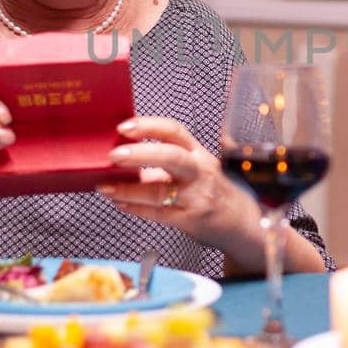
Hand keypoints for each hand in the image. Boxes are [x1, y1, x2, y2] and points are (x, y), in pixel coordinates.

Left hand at [96, 116, 261, 262]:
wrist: (241, 222)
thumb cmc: (213, 192)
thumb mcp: (195, 169)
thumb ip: (165, 163)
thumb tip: (125, 157)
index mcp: (197, 154)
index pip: (174, 131)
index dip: (149, 126)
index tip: (124, 127)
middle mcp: (199, 172)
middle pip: (171, 156)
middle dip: (140, 154)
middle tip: (113, 155)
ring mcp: (196, 197)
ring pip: (160, 190)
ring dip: (127, 189)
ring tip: (106, 187)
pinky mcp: (191, 220)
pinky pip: (158, 214)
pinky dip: (136, 208)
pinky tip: (121, 203)